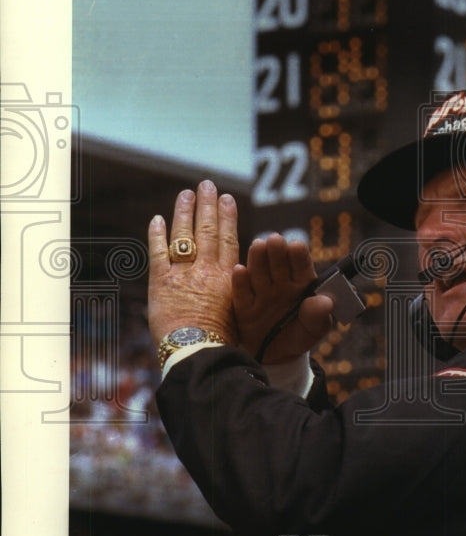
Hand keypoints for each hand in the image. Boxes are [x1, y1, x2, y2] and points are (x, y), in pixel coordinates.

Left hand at [148, 180, 239, 346]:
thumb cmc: (223, 339)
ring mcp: (183, 273)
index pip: (228, 238)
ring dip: (184, 212)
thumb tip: (239, 276)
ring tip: (186, 193)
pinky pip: (157, 252)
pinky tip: (156, 219)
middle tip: (207, 185)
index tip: (227, 199)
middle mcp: (206, 269)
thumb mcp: (240, 312)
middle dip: (207, 205)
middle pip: (207, 230)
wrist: (198, 350)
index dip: (227, 217)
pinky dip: (156, 234)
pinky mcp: (161, 281)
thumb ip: (236, 289)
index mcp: (228, 276)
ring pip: (184, 234)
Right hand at [231, 234, 333, 362]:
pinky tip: (240, 270)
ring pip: (259, 273)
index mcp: (301, 283)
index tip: (296, 246)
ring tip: (258, 247)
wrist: (277, 356)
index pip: (301, 266)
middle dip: (277, 251)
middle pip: (278, 265)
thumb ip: (319, 315)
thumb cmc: (300, 335)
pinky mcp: (244, 307)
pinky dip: (240, 282)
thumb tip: (326, 302)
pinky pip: (241, 294)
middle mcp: (280, 284)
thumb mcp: (315, 328)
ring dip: (258, 260)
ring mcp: (261, 293)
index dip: (298, 255)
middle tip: (275, 240)